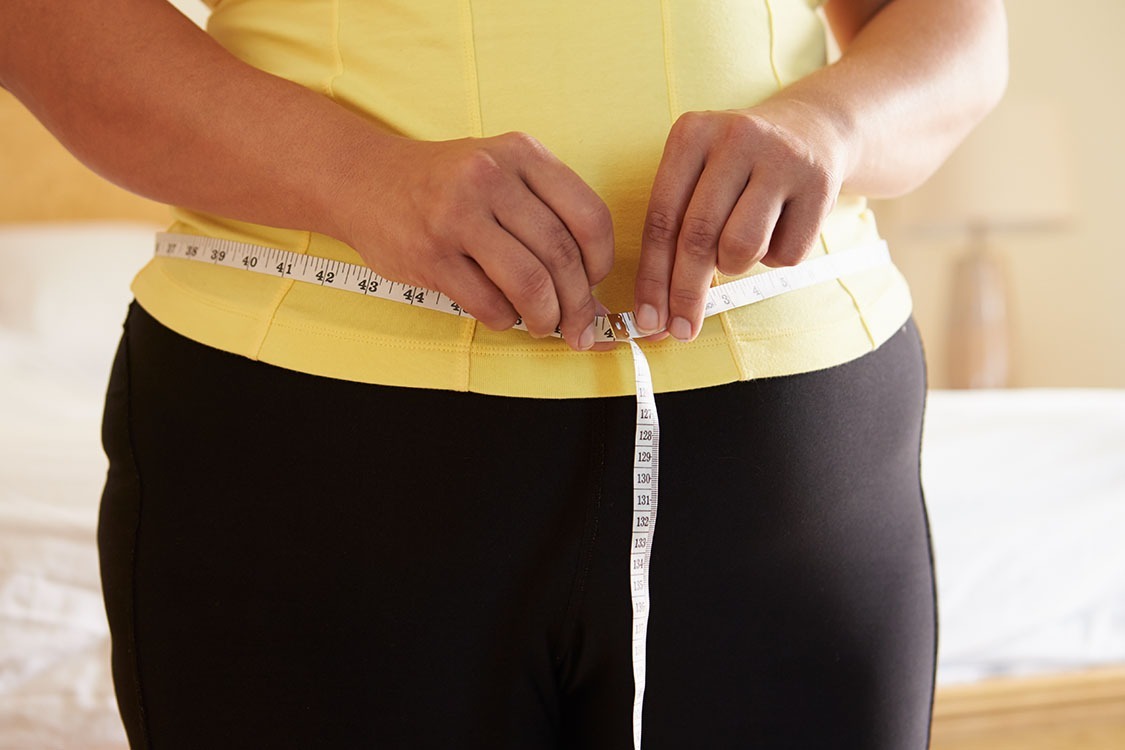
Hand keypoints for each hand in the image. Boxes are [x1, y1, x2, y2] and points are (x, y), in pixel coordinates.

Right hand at [341, 132, 614, 350]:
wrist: (364, 179)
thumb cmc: (445, 183)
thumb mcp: (501, 172)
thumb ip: (547, 217)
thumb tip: (593, 290)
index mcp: (521, 153)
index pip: (588, 216)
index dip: (602, 262)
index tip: (596, 283)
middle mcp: (491, 178)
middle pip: (561, 256)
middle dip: (580, 303)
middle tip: (580, 326)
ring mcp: (457, 216)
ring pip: (530, 283)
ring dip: (547, 317)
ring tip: (546, 325)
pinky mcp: (430, 255)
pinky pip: (488, 303)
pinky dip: (506, 320)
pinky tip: (504, 315)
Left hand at [633, 98, 848, 341]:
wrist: (812, 130)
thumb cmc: (737, 170)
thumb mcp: (698, 176)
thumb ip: (674, 230)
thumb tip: (656, 312)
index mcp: (691, 134)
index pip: (661, 219)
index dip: (652, 277)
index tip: (649, 319)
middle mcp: (735, 138)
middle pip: (698, 237)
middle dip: (686, 293)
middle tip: (681, 330)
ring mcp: (782, 158)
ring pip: (742, 247)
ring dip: (735, 265)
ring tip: (741, 246)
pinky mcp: (819, 184)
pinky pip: (786, 254)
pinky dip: (775, 258)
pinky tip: (779, 229)